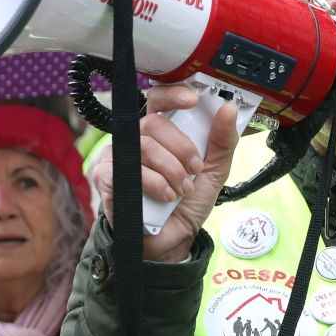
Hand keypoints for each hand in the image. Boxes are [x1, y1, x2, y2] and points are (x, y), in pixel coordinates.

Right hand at [89, 83, 242, 263]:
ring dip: (171, 170)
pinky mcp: (106, 178)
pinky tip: (165, 196)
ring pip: (144, 146)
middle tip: (195, 169)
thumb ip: (223, 141)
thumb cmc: (187, 203)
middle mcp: (135, 140)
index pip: (158, 100)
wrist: (172, 240)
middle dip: (181, 147)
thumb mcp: (214, 171)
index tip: (193, 100)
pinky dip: (155, 183)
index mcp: (159, 133)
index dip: (172, 94)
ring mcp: (117, 157)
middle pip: (152, 123)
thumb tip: (228, 110)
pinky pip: (130, 170)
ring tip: (182, 189)